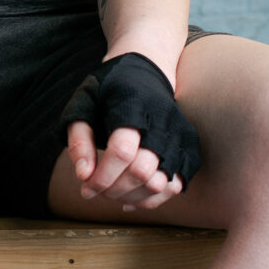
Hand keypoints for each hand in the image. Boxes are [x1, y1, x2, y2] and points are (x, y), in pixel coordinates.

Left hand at [60, 51, 201, 211]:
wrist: (147, 68)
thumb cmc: (109, 90)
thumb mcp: (83, 104)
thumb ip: (79, 139)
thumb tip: (84, 175)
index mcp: (133, 105)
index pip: (122, 151)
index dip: (102, 177)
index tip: (86, 188)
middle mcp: (162, 121)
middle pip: (142, 171)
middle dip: (114, 190)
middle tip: (96, 190)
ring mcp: (179, 136)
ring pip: (161, 183)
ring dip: (132, 197)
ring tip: (111, 193)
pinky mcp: (188, 148)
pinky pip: (175, 186)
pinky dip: (151, 200)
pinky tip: (129, 199)